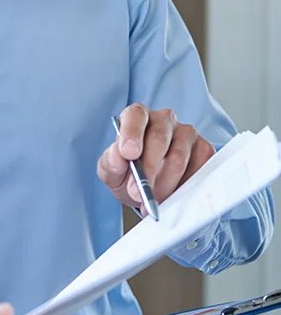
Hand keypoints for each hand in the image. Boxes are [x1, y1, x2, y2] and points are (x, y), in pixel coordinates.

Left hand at [97, 103, 214, 208]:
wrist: (147, 190)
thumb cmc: (127, 173)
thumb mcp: (111, 170)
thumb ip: (110, 162)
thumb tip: (117, 156)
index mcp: (137, 116)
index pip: (135, 115)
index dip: (132, 132)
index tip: (129, 154)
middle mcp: (163, 119)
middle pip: (159, 138)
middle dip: (147, 170)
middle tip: (137, 192)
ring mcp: (187, 133)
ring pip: (179, 158)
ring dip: (164, 185)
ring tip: (151, 200)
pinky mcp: (204, 150)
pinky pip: (198, 169)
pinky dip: (184, 189)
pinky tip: (171, 197)